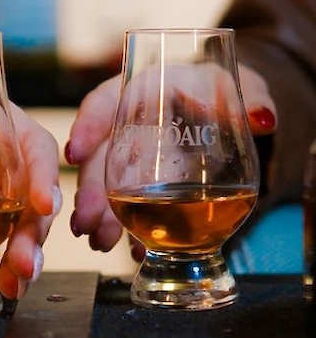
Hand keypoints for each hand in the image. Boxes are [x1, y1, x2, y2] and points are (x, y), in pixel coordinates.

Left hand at [0, 92, 60, 299]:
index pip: (36, 146)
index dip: (45, 176)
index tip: (42, 206)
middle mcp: (8, 158)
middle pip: (36, 197)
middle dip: (35, 235)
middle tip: (23, 267)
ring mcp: (3, 189)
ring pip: (25, 225)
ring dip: (23, 258)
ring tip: (12, 287)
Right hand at [65, 63, 276, 257]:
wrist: (229, 114)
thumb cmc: (225, 94)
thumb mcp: (240, 88)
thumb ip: (254, 99)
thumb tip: (262, 118)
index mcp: (146, 90)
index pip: (107, 100)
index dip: (88, 125)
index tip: (75, 152)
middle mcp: (133, 124)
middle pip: (103, 154)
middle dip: (90, 190)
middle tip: (86, 220)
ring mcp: (137, 156)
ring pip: (111, 185)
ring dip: (103, 216)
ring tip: (100, 242)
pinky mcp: (145, 182)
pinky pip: (134, 206)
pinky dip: (134, 229)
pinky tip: (134, 248)